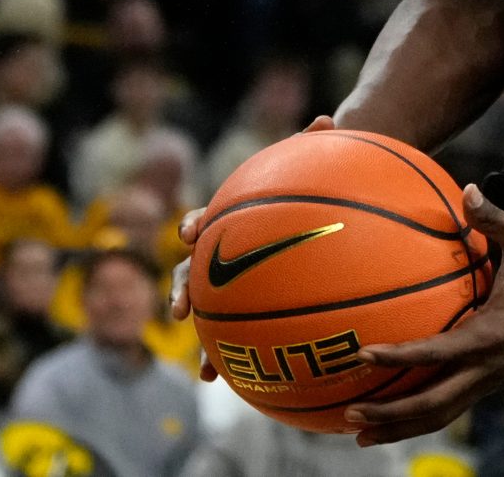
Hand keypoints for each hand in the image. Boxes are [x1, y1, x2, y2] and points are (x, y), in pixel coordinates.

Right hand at [171, 116, 337, 381]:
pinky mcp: (248, 308)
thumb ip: (315, 144)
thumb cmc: (312, 187)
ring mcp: (231, 284)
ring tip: (207, 369)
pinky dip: (231, 359)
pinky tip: (234, 384)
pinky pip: (236, 337)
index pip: (205, 218)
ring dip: (205, 341)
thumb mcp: (315, 164)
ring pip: (209, 313)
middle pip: (192, 271)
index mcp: (231, 218)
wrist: (317, 211)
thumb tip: (324, 119)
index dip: (194, 224)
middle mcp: (222, 253)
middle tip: (179, 308)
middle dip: (182, 290)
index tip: (190, 233)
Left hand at [345, 185, 503, 445]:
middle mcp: (490, 365)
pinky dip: (419, 418)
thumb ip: (494, 218)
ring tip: (360, 434)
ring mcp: (492, 379)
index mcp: (493, 333)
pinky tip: (392, 418)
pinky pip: (451, 408)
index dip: (401, 356)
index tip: (365, 354)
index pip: (439, 352)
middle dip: (391, 415)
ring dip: (401, 426)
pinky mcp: (492, 381)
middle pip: (434, 404)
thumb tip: (469, 187)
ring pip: (441, 415)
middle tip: (350, 416)